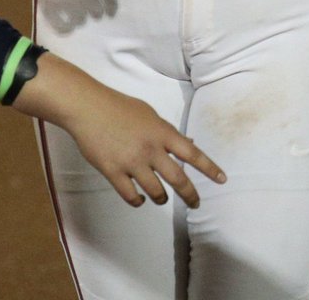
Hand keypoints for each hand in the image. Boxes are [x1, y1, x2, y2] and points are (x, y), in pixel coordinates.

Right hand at [13, 54, 226, 206]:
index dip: (209, 167)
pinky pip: (131, 196)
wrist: (86, 107)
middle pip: (178, 179)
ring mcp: (132, 162)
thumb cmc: (118, 106)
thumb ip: (167, 130)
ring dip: (161, 198)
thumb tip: (187, 140)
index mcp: (160, 131)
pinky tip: (139, 198)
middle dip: (190, 195)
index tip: (222, 179)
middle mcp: (150, 149)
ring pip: (156, 192)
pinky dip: (138, 201)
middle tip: (195, 203)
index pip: (192, 152)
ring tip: (160, 198)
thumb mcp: (147, 113)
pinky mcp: (113, 172)